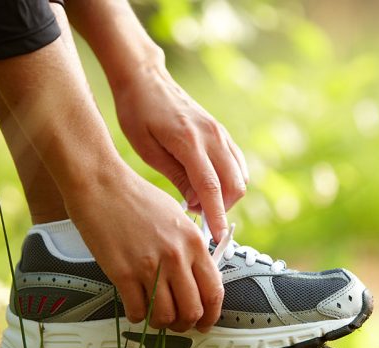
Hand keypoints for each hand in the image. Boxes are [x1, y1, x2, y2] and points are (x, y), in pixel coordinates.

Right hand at [63, 164, 223, 331]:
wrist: (102, 186)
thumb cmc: (138, 198)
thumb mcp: (178, 218)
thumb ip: (191, 248)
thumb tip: (199, 277)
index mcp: (194, 242)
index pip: (214, 291)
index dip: (211, 315)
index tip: (205, 322)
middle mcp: (176, 257)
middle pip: (191, 310)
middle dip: (186, 324)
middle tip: (178, 324)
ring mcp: (149, 266)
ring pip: (164, 316)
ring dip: (161, 323)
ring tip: (155, 317)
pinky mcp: (122, 273)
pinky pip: (136, 311)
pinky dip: (137, 316)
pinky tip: (135, 308)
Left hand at [112, 64, 248, 241]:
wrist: (146, 78)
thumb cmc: (138, 112)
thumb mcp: (147, 149)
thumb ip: (176, 176)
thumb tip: (197, 203)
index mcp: (189, 141)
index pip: (211, 187)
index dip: (216, 215)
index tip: (218, 237)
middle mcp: (212, 136)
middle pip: (235, 185)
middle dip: (222, 207)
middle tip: (195, 212)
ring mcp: (220, 133)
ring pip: (240, 176)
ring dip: (226, 195)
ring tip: (197, 198)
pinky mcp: (222, 132)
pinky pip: (237, 163)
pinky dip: (229, 180)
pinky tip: (207, 184)